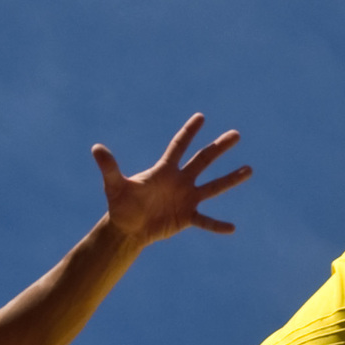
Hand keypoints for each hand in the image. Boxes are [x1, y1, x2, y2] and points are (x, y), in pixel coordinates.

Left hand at [92, 114, 251, 242]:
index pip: (179, 146)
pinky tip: (232, 228)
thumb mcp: (115, 186)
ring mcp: (186, 198)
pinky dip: (217, 225)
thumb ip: (109, 168)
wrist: (127, 228)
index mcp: (164, 170)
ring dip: (230, 179)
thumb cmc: (120, 204)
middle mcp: (180, 180)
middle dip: (219, 147)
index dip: (189, 132)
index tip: (201, 117)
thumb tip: (96, 148)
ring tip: (248, 170)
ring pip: (213, 186)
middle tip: (236, 134)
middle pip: (203, 160)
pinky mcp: (187, 217)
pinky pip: (205, 221)